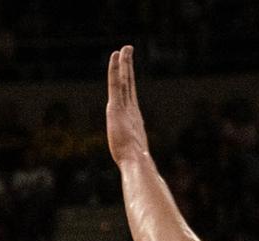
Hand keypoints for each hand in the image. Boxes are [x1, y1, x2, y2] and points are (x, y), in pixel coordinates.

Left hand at [106, 45, 150, 163]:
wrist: (136, 162)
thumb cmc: (136, 165)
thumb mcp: (134, 160)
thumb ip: (137, 161)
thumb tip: (143, 176)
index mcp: (134, 120)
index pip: (130, 96)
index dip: (129, 82)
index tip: (127, 71)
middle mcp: (131, 110)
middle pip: (129, 83)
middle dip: (128, 66)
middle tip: (128, 50)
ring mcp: (125, 107)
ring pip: (124, 79)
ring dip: (124, 62)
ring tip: (124, 48)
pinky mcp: (117, 107)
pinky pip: (116, 82)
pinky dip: (115, 68)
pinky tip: (115, 56)